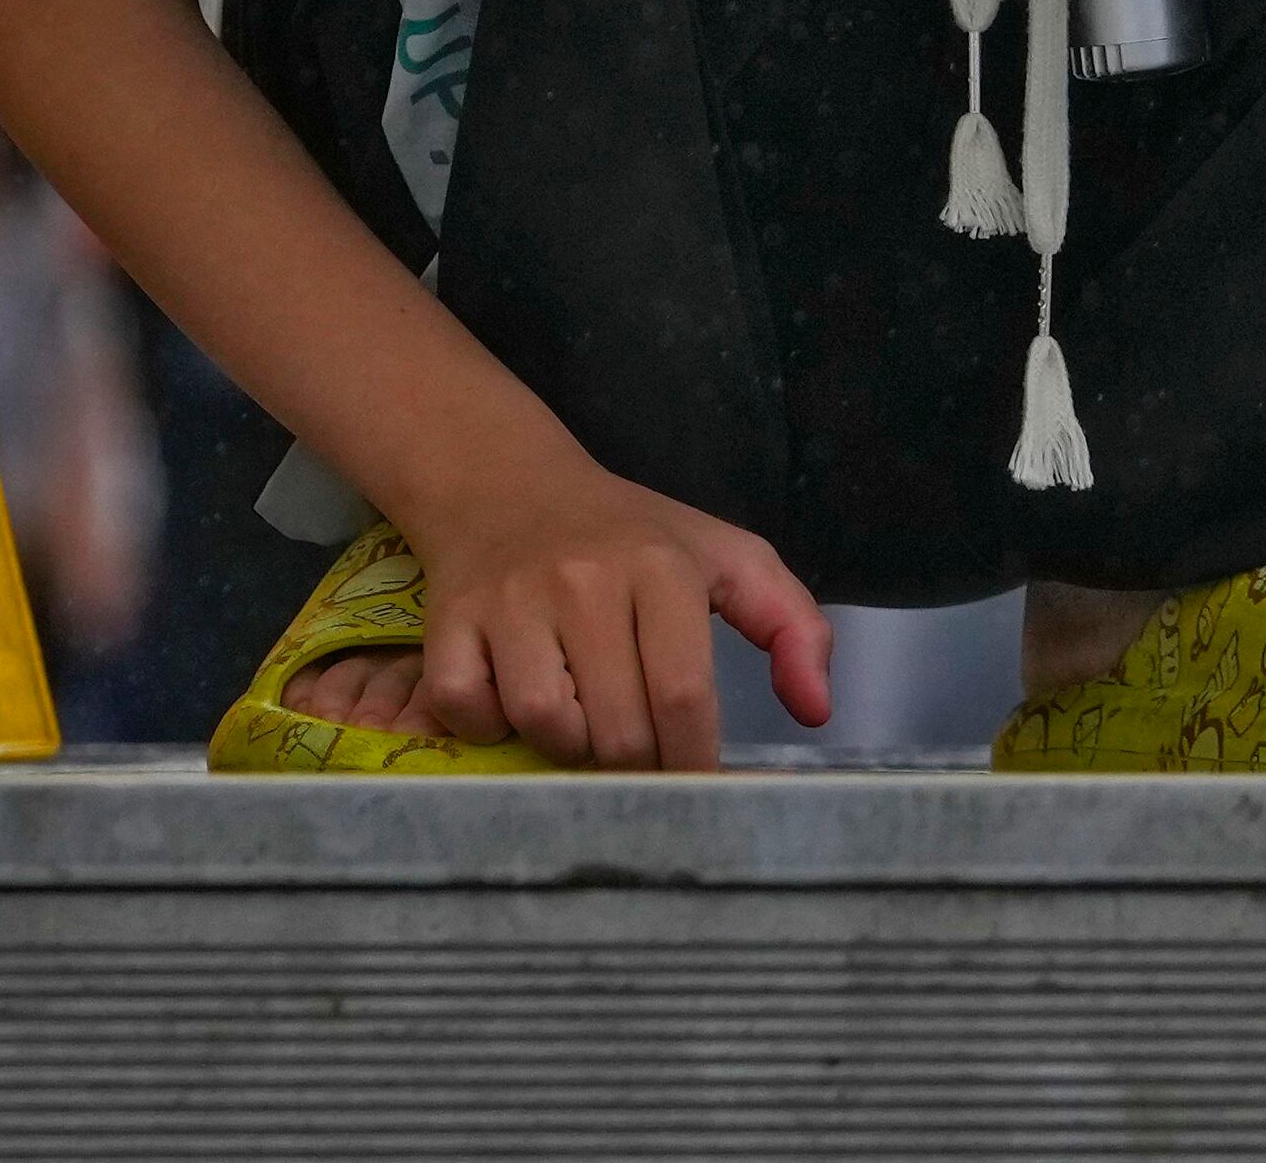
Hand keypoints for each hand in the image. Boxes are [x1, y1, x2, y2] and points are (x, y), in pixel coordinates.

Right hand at [403, 459, 831, 769]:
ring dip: (567, 748)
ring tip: (580, 722)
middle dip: (635, 765)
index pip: (684, 696)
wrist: (506, 484)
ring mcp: (510, 602)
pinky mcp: (449, 622)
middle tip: (638, 755)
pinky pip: (468, 711)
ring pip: (545, 725)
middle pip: (618, 729)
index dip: (693, 761)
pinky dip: (487, 728)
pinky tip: (510, 704)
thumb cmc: (629, 536)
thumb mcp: (726, 558)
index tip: (696, 782)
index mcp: (661, 568)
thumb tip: (816, 711)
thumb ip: (792, 625)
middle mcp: (584, 581)